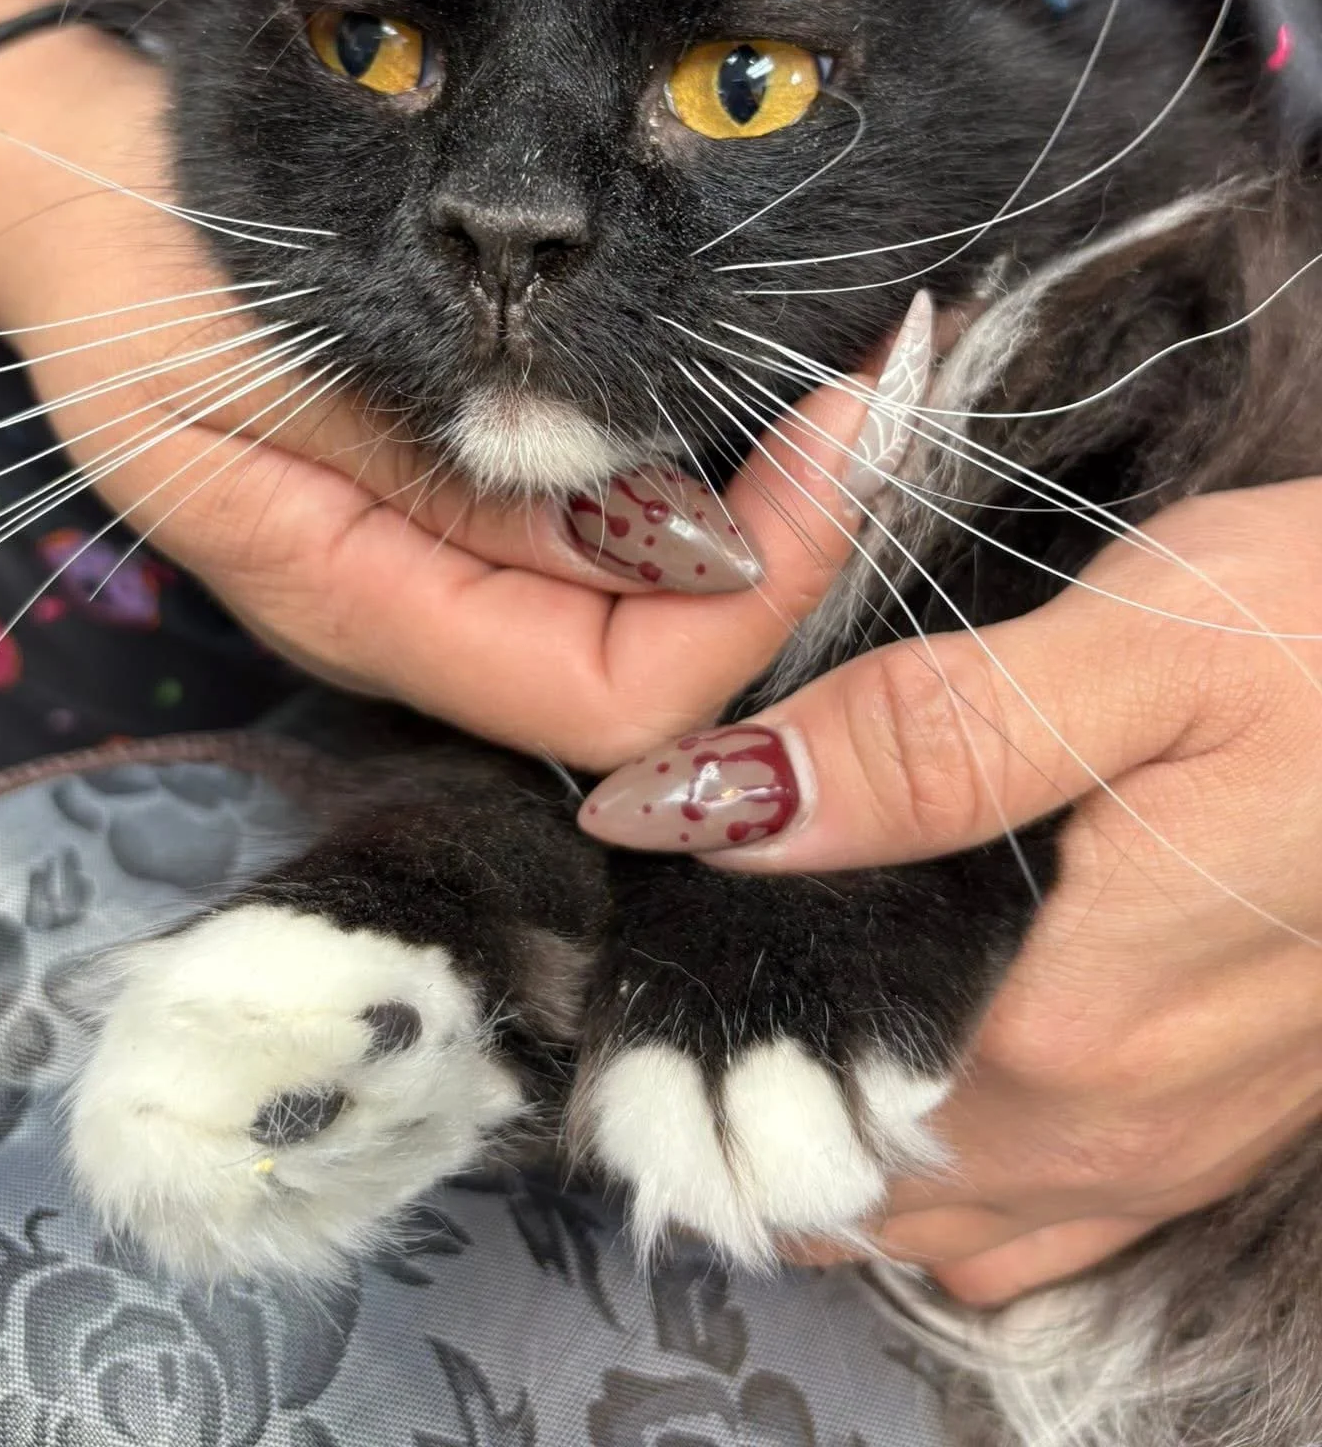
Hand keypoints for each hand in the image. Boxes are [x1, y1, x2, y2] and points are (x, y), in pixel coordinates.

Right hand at [0, 33, 897, 763]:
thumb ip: (460, 467)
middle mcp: (422, 626)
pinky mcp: (462, 515)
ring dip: (778, 513)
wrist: (70, 210)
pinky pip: (615, 546)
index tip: (849, 425)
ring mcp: (445, 577)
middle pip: (662, 679)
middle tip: (892, 383)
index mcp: (359, 610)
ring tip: (864, 375)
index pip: (614, 699)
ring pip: (654, 618)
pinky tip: (766, 391)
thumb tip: (680, 544)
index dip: (757, 595)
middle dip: (801, 548)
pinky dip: (709, 480)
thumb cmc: (145, 274)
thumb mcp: (278, 361)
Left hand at [579, 482, 1321, 1299]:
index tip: (657, 895)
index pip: (794, 1087)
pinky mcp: (1215, 1125)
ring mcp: (1170, 1148)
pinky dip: (942, 1171)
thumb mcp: (1138, 653)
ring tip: (788, 977)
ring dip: (835, 1128)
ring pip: (929, 1213)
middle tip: (705, 920)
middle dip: (748, 1070)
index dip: (696, 1002)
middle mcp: (1108, 1132)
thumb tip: (706, 804)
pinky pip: (1029, 1219)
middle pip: (845, 1166)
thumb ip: (923, 744)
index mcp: (1059, 1031)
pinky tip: (913, 1061)